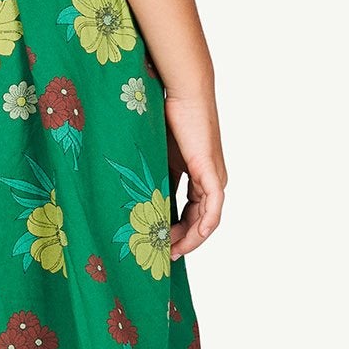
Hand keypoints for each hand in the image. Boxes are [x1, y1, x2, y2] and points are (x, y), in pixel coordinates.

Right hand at [162, 91, 226, 259]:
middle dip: (181, 240)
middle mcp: (210, 179)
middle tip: (162, 255)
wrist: (183, 93)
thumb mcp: (157, 154)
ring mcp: (213, 177)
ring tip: (171, 251)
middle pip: (198, 220)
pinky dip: (204, 226)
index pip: (189, 212)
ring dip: (190, 238)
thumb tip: (134, 197)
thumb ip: (154, 175)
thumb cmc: (167, 115)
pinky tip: (194, 238)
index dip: (175, 231)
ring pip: (206, 219)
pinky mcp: (211, 173)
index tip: (158, 244)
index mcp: (198, 175)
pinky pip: (212, 208)